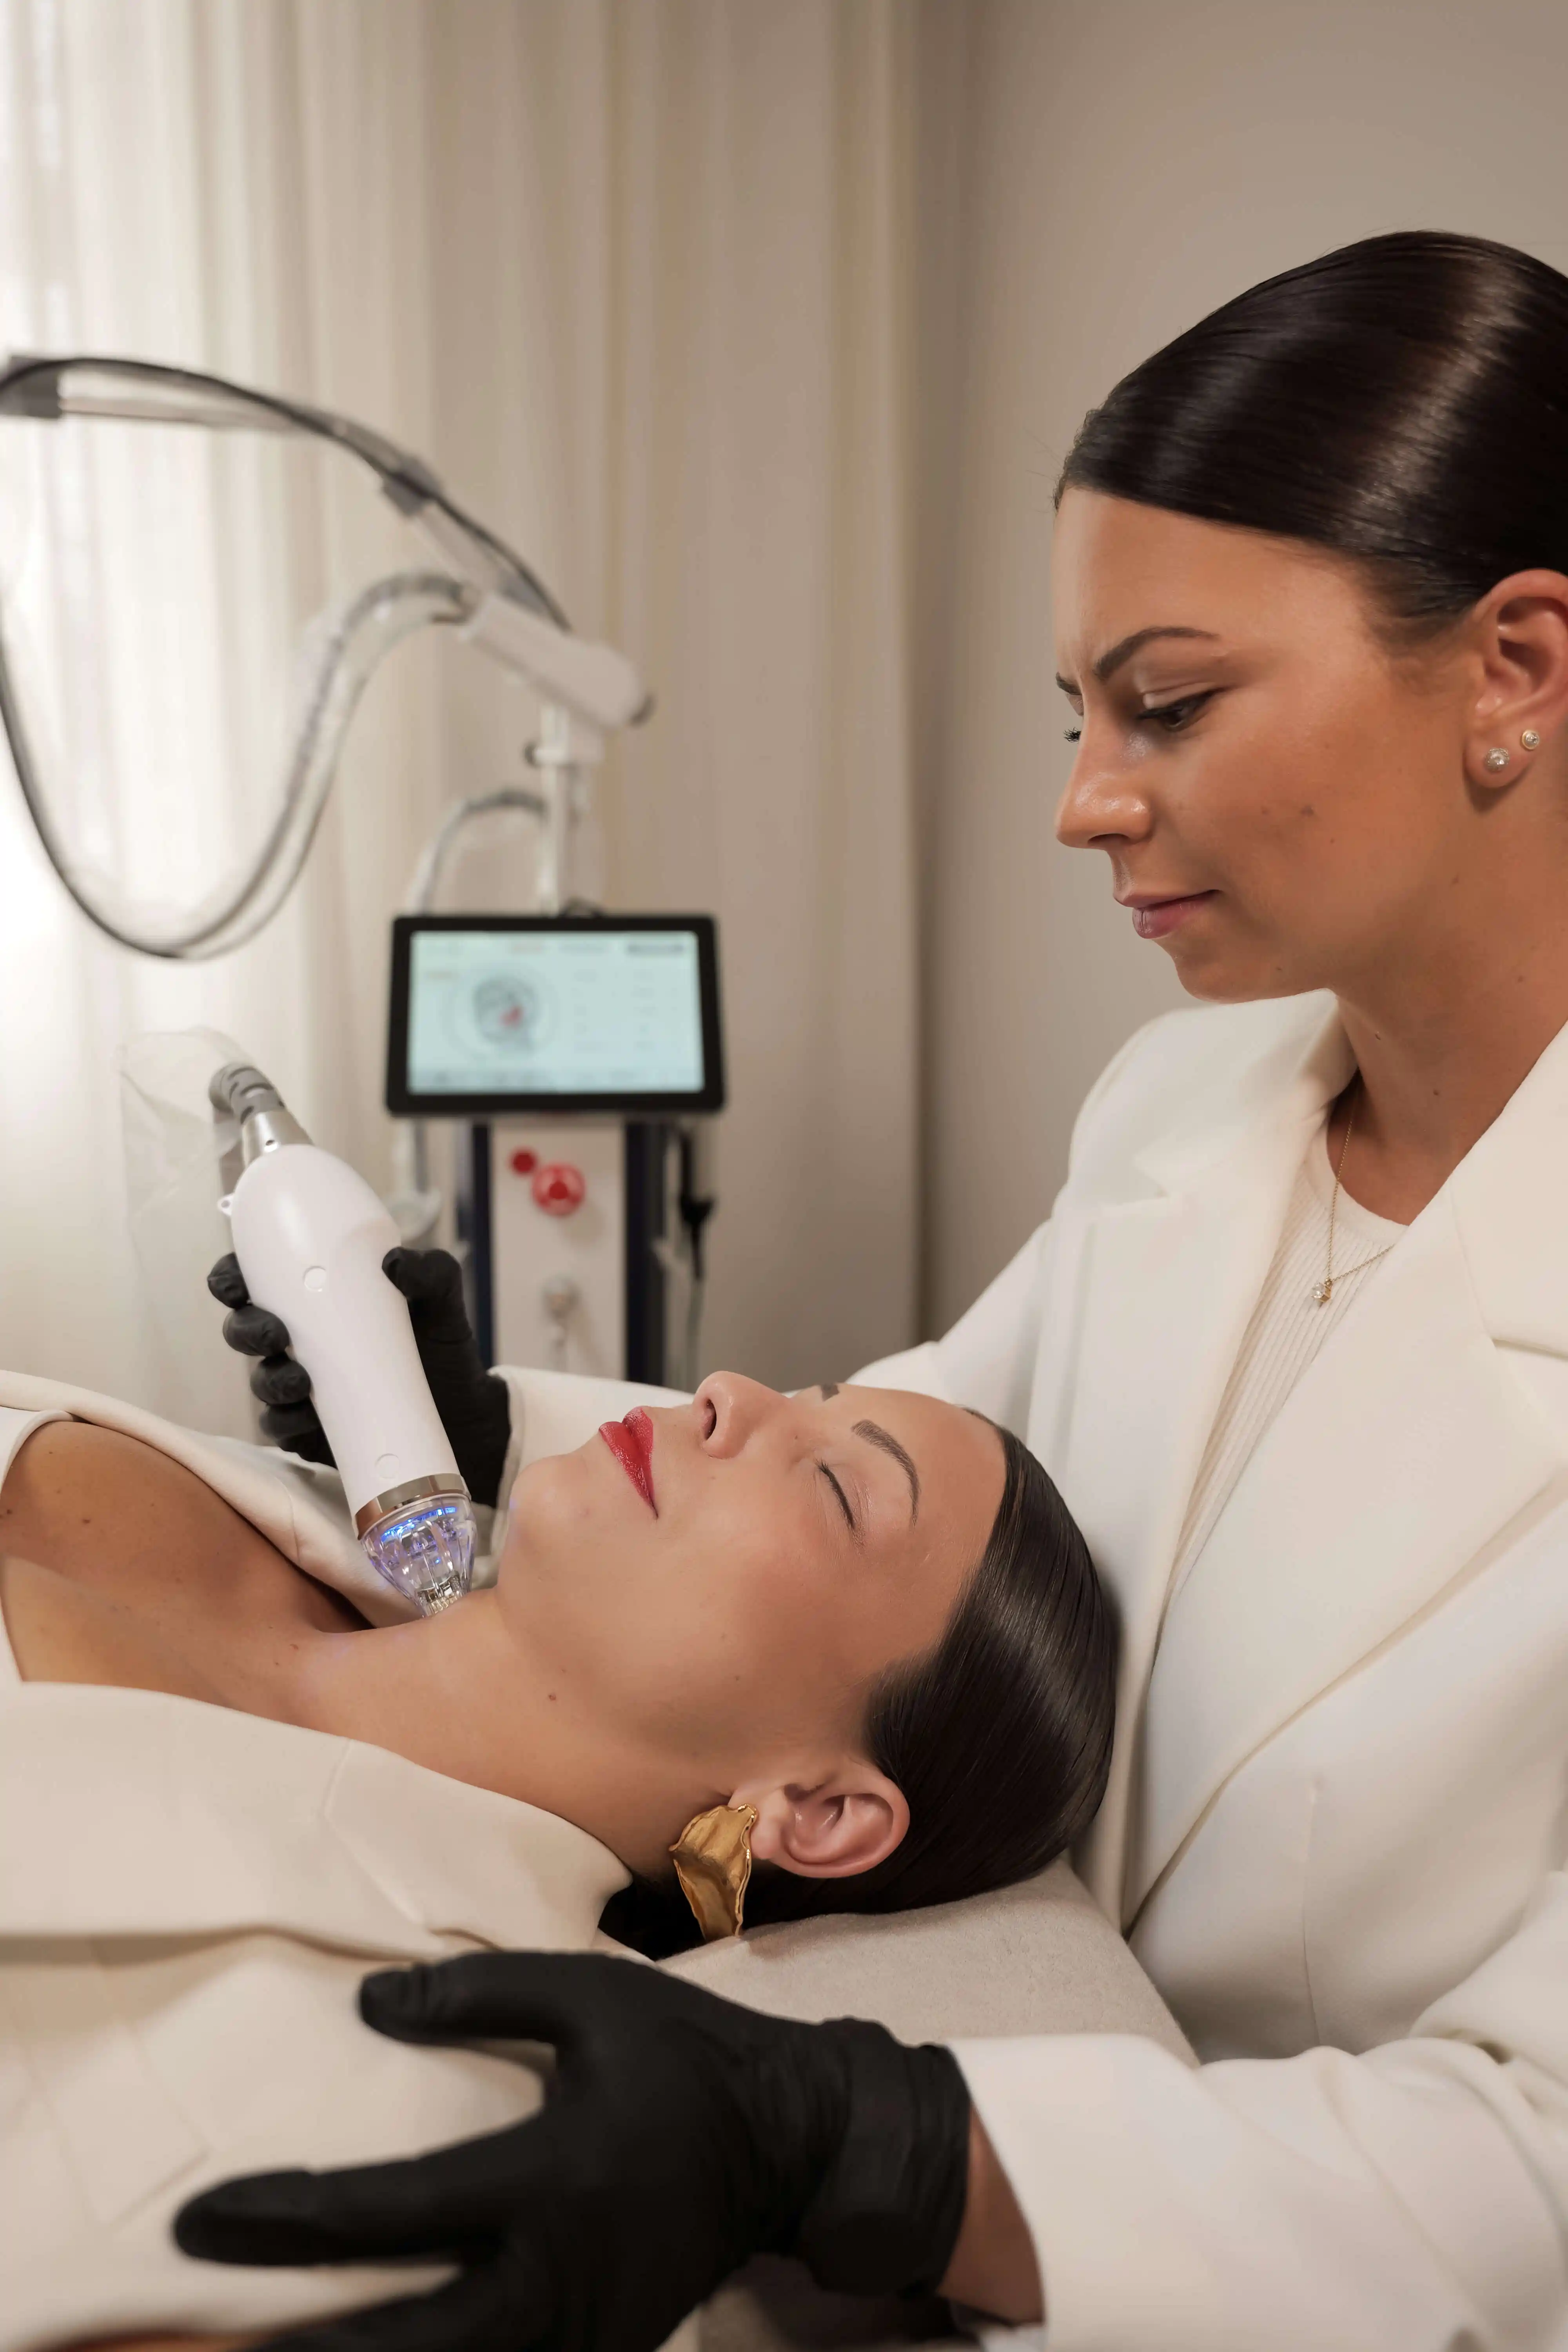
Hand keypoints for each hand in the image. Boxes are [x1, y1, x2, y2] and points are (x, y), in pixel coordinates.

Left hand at [174, 1950, 971, 2351]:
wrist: (793, 2136)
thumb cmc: (685, 2052)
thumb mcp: (590, 1992)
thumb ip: (481, 1988)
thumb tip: (371, 2005)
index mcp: (554, 2175)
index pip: (395, 2209)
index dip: (291, 2218)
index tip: (205, 2221)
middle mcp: (564, 2270)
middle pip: (413, 2340)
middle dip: (312, 2347)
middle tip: (214, 2338)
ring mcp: (590, 2327)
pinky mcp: (609, 2350)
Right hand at [207, 1246, 512, 1505]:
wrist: (466, 1414)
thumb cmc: (443, 1347)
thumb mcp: (443, 1303)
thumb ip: (430, 1272)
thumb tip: (395, 1261)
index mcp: (317, 1301)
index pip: (257, 1281)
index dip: (233, 1278)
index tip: (235, 1281)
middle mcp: (299, 1341)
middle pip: (244, 1329)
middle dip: (246, 1329)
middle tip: (274, 1333)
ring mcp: (301, 1387)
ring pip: (260, 1380)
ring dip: (269, 1379)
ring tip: (301, 1381)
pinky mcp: (309, 1429)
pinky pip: (280, 1426)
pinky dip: (286, 1421)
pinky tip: (307, 1417)